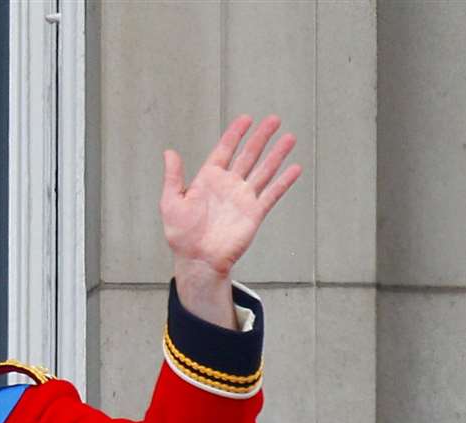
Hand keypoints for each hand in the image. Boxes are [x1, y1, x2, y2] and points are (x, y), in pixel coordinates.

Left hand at [161, 115, 300, 324]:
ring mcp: (243, 198)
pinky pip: (272, 194)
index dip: (235, 134)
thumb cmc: (182, 236)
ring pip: (263, 170)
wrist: (198, 260)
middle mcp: (228, 185)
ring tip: (289, 137)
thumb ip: (173, 177)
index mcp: (208, 180)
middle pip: (248, 155)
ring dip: (276, 154)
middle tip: (274, 120)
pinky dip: (284, 181)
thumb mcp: (171, 203)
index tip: (246, 119)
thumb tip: (169, 152)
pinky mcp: (254, 213)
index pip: (224, 150)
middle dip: (261, 137)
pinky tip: (295, 168)